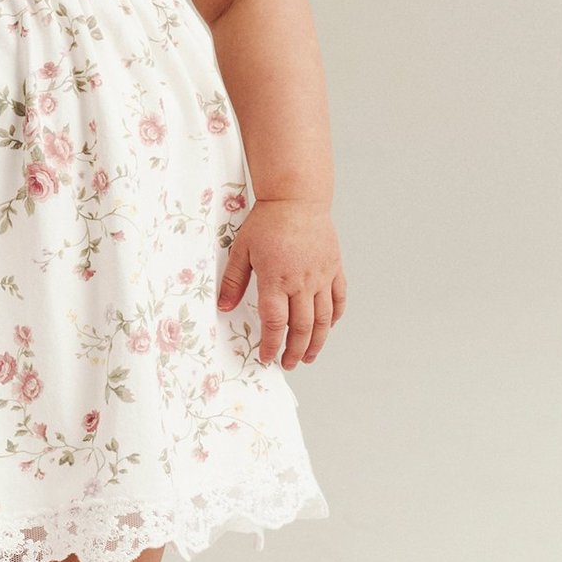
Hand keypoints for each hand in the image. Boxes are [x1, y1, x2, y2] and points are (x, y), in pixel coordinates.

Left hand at [217, 198, 345, 368]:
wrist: (297, 198)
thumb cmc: (267, 221)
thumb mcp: (241, 249)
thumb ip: (233, 280)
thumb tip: (223, 307)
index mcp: (276, 279)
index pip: (276, 323)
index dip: (272, 345)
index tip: (267, 357)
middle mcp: (302, 281)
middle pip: (302, 327)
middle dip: (294, 350)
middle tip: (287, 364)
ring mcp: (321, 275)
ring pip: (324, 319)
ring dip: (317, 342)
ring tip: (309, 357)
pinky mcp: (334, 268)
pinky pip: (338, 298)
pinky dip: (334, 317)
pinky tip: (327, 328)